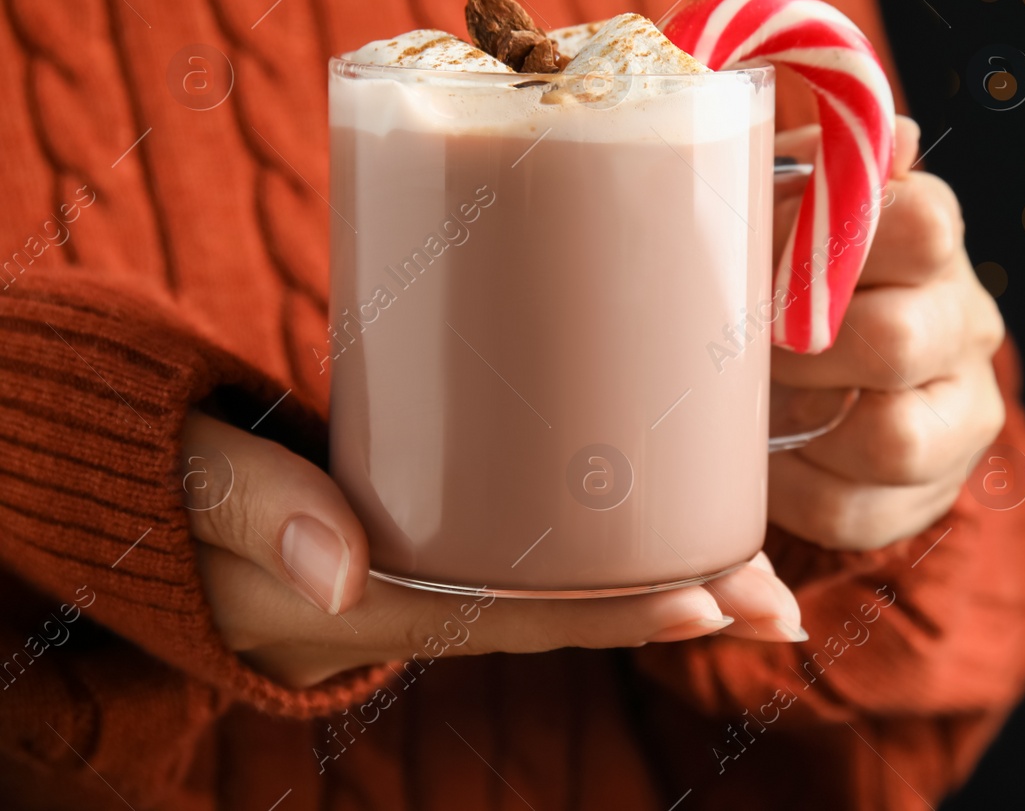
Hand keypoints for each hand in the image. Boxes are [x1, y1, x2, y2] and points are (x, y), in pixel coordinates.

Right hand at [182, 413, 804, 688]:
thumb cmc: (180, 503)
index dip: (619, 612)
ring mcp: (443, 567)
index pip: (524, 614)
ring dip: (663, 574)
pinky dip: (612, 538)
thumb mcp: (196, 495)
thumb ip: (253, 510)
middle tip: (779, 597)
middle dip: (678, 604)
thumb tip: (339, 572)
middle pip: (574, 608)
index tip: (711, 601)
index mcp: (380, 605)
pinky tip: (670, 504)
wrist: (159, 507)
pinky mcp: (449, 525)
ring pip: (572, 579)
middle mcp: (430, 598)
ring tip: (760, 564)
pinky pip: (544, 543)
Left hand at [769, 116, 1005, 550]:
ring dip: (804, 423)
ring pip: (893, 439)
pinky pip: (858, 508)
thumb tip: (891, 137)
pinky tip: (772, 453)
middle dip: (799, 349)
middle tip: (751, 342)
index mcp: (933, 237)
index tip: (768, 258)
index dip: (829, 246)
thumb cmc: (789, 268)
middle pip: (897, 339)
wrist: (816, 369)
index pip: (921, 223)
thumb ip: (818, 162)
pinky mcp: (931, 491)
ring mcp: (962, 414)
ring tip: (764, 400)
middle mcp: (965, 322)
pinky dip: (796, 488)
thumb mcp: (789, 199)